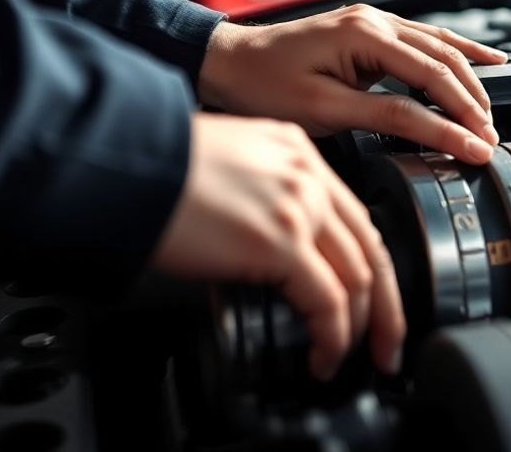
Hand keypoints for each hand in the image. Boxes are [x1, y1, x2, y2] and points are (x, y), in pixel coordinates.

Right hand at [153, 113, 405, 379]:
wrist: (121, 162)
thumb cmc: (152, 167)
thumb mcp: (224, 166)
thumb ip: (258, 196)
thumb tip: (262, 247)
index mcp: (297, 152)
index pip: (355, 217)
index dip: (373, 265)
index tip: (376, 298)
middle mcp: (308, 174)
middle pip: (372, 248)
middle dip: (387, 304)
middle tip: (388, 342)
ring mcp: (300, 206)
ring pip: (361, 277)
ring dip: (366, 327)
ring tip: (356, 357)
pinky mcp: (282, 240)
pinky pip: (330, 301)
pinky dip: (334, 336)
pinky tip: (325, 354)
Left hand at [199, 4, 508, 164]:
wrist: (226, 62)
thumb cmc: (262, 85)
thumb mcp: (324, 109)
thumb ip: (387, 118)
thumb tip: (438, 130)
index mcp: (364, 35)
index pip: (431, 78)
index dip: (460, 115)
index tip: (480, 146)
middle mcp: (375, 20)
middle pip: (444, 61)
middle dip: (472, 101)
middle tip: (491, 138)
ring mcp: (375, 21)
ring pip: (441, 48)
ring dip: (470, 81)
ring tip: (490, 115)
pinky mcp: (371, 31)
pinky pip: (427, 40)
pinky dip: (458, 53)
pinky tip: (487, 60)